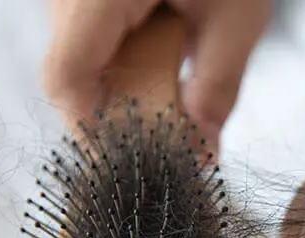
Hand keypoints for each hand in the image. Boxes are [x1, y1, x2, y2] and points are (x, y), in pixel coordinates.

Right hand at [41, 0, 270, 142]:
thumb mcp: (237, 18)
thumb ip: (218, 87)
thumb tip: (200, 152)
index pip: (67, 75)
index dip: (94, 127)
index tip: (136, 155)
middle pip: (70, 79)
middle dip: (118, 117)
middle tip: (167, 135)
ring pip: (77, 68)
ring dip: (123, 97)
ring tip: (170, 99)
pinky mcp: (83, 5)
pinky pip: (87, 52)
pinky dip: (122, 75)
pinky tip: (157, 74)